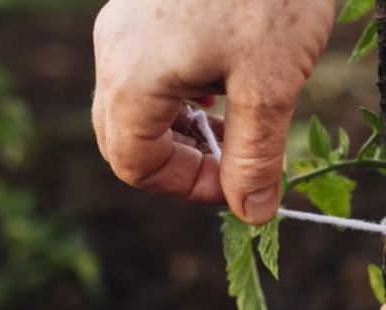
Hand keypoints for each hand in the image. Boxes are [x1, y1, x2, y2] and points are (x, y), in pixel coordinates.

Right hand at [92, 0, 334, 223]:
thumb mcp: (270, 87)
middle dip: (183, 161)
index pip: (133, 163)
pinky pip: (153, 67)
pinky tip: (231, 84)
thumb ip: (256, 157)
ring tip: (241, 126)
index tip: (240, 187)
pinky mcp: (152, 6)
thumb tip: (253, 213)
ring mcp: (129, 22)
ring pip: (140, 101)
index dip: (187, 188)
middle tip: (238, 163)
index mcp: (132, 74)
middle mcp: (116, 47)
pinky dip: (187, 93)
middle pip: (127, 134)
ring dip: (186, 128)